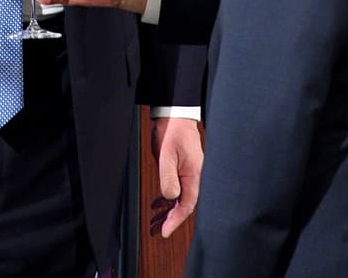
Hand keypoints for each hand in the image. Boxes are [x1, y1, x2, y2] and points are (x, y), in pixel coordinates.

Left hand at [150, 117, 202, 237]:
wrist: (175, 115)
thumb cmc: (173, 131)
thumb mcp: (167, 153)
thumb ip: (168, 176)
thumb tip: (170, 196)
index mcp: (194, 175)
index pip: (187, 205)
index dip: (175, 220)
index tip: (164, 232)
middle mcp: (194, 177)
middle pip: (183, 206)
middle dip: (169, 220)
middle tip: (155, 231)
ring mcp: (188, 174)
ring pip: (179, 200)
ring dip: (166, 212)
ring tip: (154, 222)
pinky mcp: (181, 170)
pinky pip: (176, 190)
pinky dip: (166, 200)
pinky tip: (157, 204)